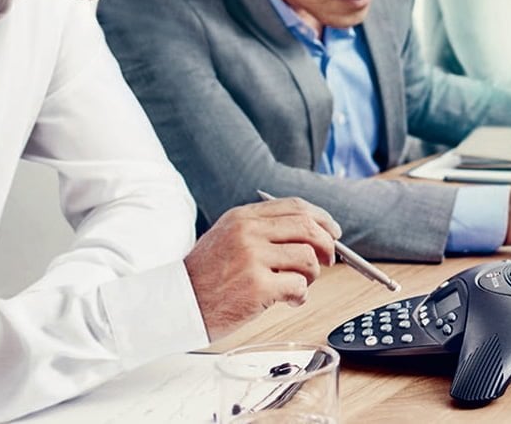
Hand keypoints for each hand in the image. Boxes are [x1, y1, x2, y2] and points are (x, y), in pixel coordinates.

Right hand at [185, 197, 341, 340]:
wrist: (177, 303)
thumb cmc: (205, 277)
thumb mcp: (227, 238)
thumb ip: (263, 231)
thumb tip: (313, 235)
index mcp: (243, 217)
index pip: (295, 207)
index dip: (321, 218)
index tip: (333, 231)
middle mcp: (248, 232)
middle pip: (308, 228)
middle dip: (327, 245)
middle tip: (328, 260)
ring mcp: (253, 259)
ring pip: (308, 258)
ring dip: (311, 276)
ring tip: (297, 286)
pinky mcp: (257, 287)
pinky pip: (299, 286)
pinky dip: (300, 295)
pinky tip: (289, 301)